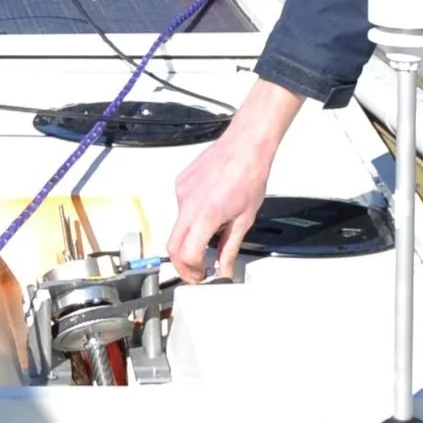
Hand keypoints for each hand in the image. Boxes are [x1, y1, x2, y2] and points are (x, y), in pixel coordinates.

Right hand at [167, 84, 300, 279]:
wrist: (245, 146)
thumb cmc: (249, 175)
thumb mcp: (244, 219)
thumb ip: (229, 248)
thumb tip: (224, 267)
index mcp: (206, 215)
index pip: (187, 254)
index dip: (192, 271)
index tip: (200, 276)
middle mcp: (188, 203)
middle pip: (172, 245)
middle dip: (182, 263)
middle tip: (197, 270)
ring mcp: (180, 191)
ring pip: (176, 226)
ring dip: (188, 238)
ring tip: (210, 234)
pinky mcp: (180, 182)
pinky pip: (180, 208)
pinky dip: (190, 218)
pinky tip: (208, 211)